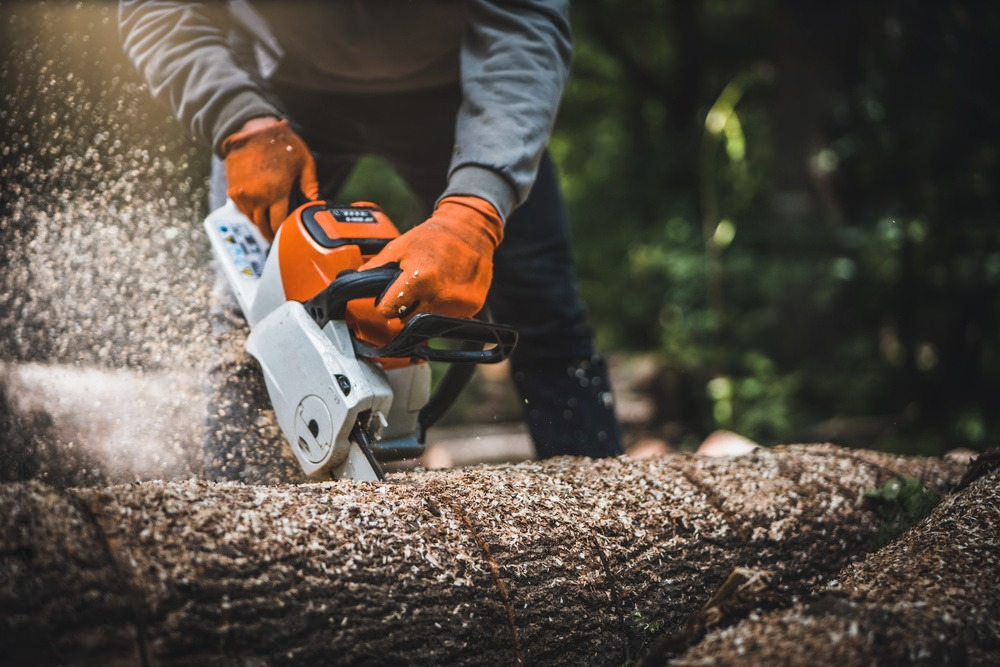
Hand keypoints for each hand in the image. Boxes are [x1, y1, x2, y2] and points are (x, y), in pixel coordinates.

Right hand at [221, 117, 318, 240]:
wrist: (251, 129)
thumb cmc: (281, 144)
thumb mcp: (305, 162)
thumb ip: (311, 186)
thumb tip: (316, 204)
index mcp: (277, 193)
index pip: (280, 224)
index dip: (285, 233)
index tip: (289, 236)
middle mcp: (257, 197)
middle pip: (263, 227)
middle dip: (271, 234)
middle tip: (278, 237)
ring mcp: (242, 195)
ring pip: (251, 220)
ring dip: (260, 224)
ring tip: (269, 226)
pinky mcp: (232, 190)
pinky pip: (242, 210)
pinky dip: (251, 213)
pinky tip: (259, 211)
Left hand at [358, 196, 503, 318]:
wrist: (470, 230)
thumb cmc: (433, 237)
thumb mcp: (399, 247)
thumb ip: (376, 266)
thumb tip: (355, 279)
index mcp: (418, 280)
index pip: (388, 311)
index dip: (386, 304)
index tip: (390, 297)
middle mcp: (438, 296)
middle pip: (407, 321)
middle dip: (405, 309)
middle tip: (412, 291)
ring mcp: (457, 304)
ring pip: (428, 323)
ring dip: (425, 311)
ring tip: (430, 289)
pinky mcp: (471, 307)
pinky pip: (448, 319)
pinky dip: (444, 310)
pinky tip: (446, 291)